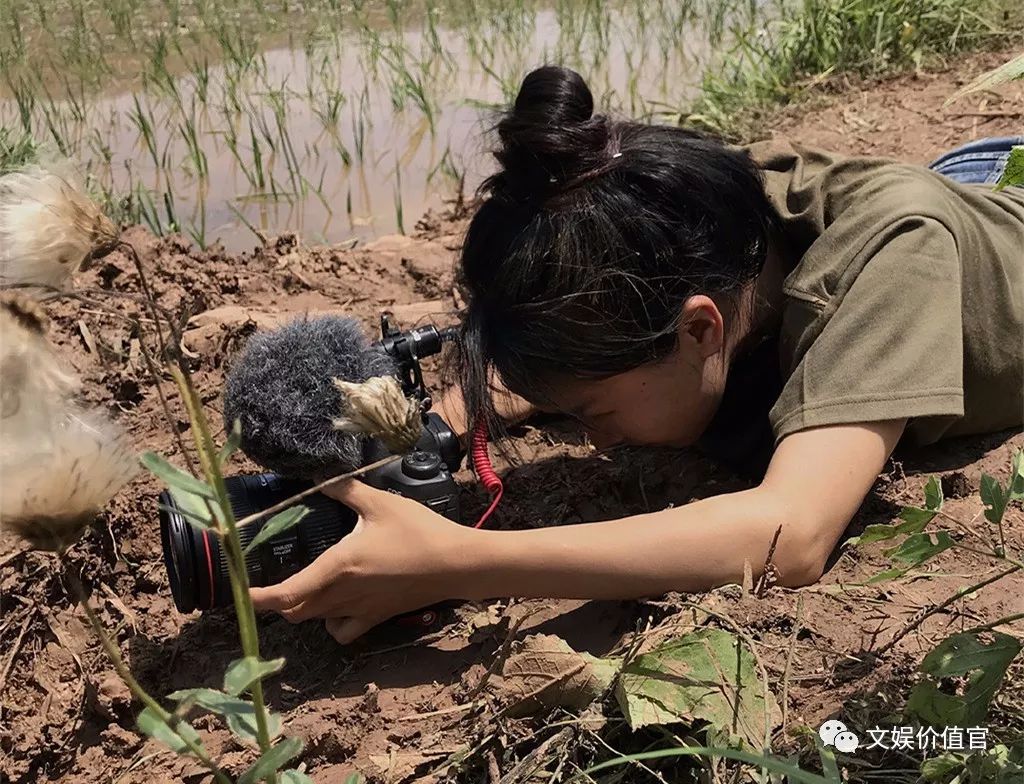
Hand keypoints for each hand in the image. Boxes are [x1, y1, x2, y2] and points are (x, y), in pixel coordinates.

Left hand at [250, 479, 469, 643]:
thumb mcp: (380, 503)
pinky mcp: (377, 618)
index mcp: (338, 567)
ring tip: (302, 587)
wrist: (456, 563)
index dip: (258, 597)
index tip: (240, 591)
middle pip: (295, 610)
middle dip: (277, 600)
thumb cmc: (419, 532)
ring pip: (315, 620)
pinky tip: (337, 604)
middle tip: (268, 579)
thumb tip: (322, 475)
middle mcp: (343, 595)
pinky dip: (331, 623)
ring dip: (302, 609)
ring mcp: (360, 611)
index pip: (287, 593)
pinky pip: (342, 632)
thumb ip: (346, 490)